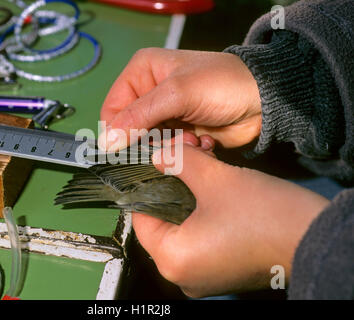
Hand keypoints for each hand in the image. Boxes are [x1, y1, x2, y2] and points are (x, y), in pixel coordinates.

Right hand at [99, 48, 261, 150]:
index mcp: (141, 73)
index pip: (113, 109)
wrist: (263, 101)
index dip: (118, 131)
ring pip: (149, 145)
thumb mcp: (176, 94)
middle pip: (130, 130)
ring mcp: (166, 116)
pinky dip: (184, 151)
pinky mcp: (180, 134)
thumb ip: (139, 117)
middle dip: (151, 140)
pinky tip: (202, 142)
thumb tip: (106, 143)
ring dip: (171, 147)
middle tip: (173, 138)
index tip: (130, 148)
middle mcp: (149, 94)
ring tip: (192, 139)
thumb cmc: (220, 85)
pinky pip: (168, 151)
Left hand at [133, 144, 328, 296]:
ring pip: (182, 229)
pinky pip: (200, 240)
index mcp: (173, 259)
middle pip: (162, 223)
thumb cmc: (264, 215)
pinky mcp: (221, 271)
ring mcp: (203, 276)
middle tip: (183, 163)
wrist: (315, 238)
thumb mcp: (214, 178)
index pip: (141, 217)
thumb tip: (159, 153)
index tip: (156, 164)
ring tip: (202, 172)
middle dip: (173, 188)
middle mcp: (183, 275)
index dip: (147, 185)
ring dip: (190, 199)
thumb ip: (177, 161)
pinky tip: (215, 193)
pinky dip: (203, 216)